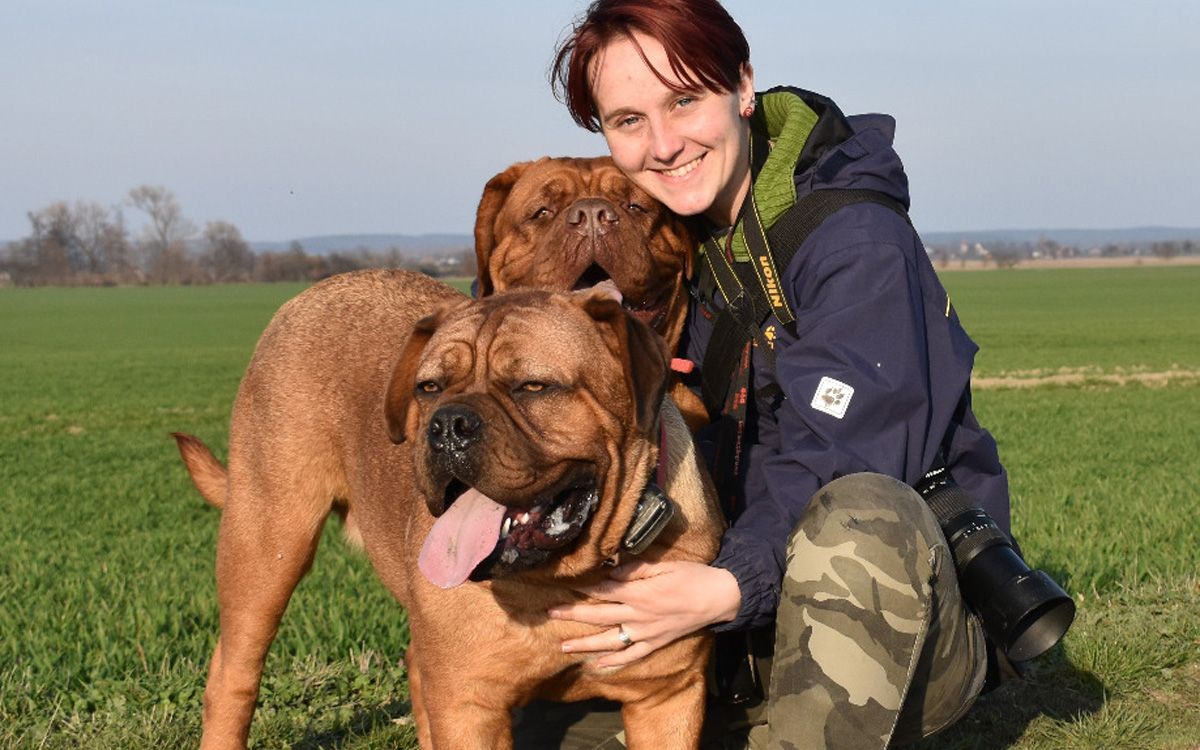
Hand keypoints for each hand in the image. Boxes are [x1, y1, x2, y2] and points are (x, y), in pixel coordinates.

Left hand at [547, 560, 739, 668]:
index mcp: (640, 593)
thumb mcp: (664, 565)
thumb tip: (609, 569)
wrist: (719, 598)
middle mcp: (639, 615)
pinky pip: (631, 655)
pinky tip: (597, 665)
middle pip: (599, 615)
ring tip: (563, 647)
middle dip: (573, 614)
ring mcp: (646, 632)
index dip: (582, 586)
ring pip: (610, 641)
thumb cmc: (692, 576)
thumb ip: (635, 569)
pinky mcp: (656, 643)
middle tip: (550, 613)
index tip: (562, 584)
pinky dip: (614, 662)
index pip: (603, 589)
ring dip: (585, 644)